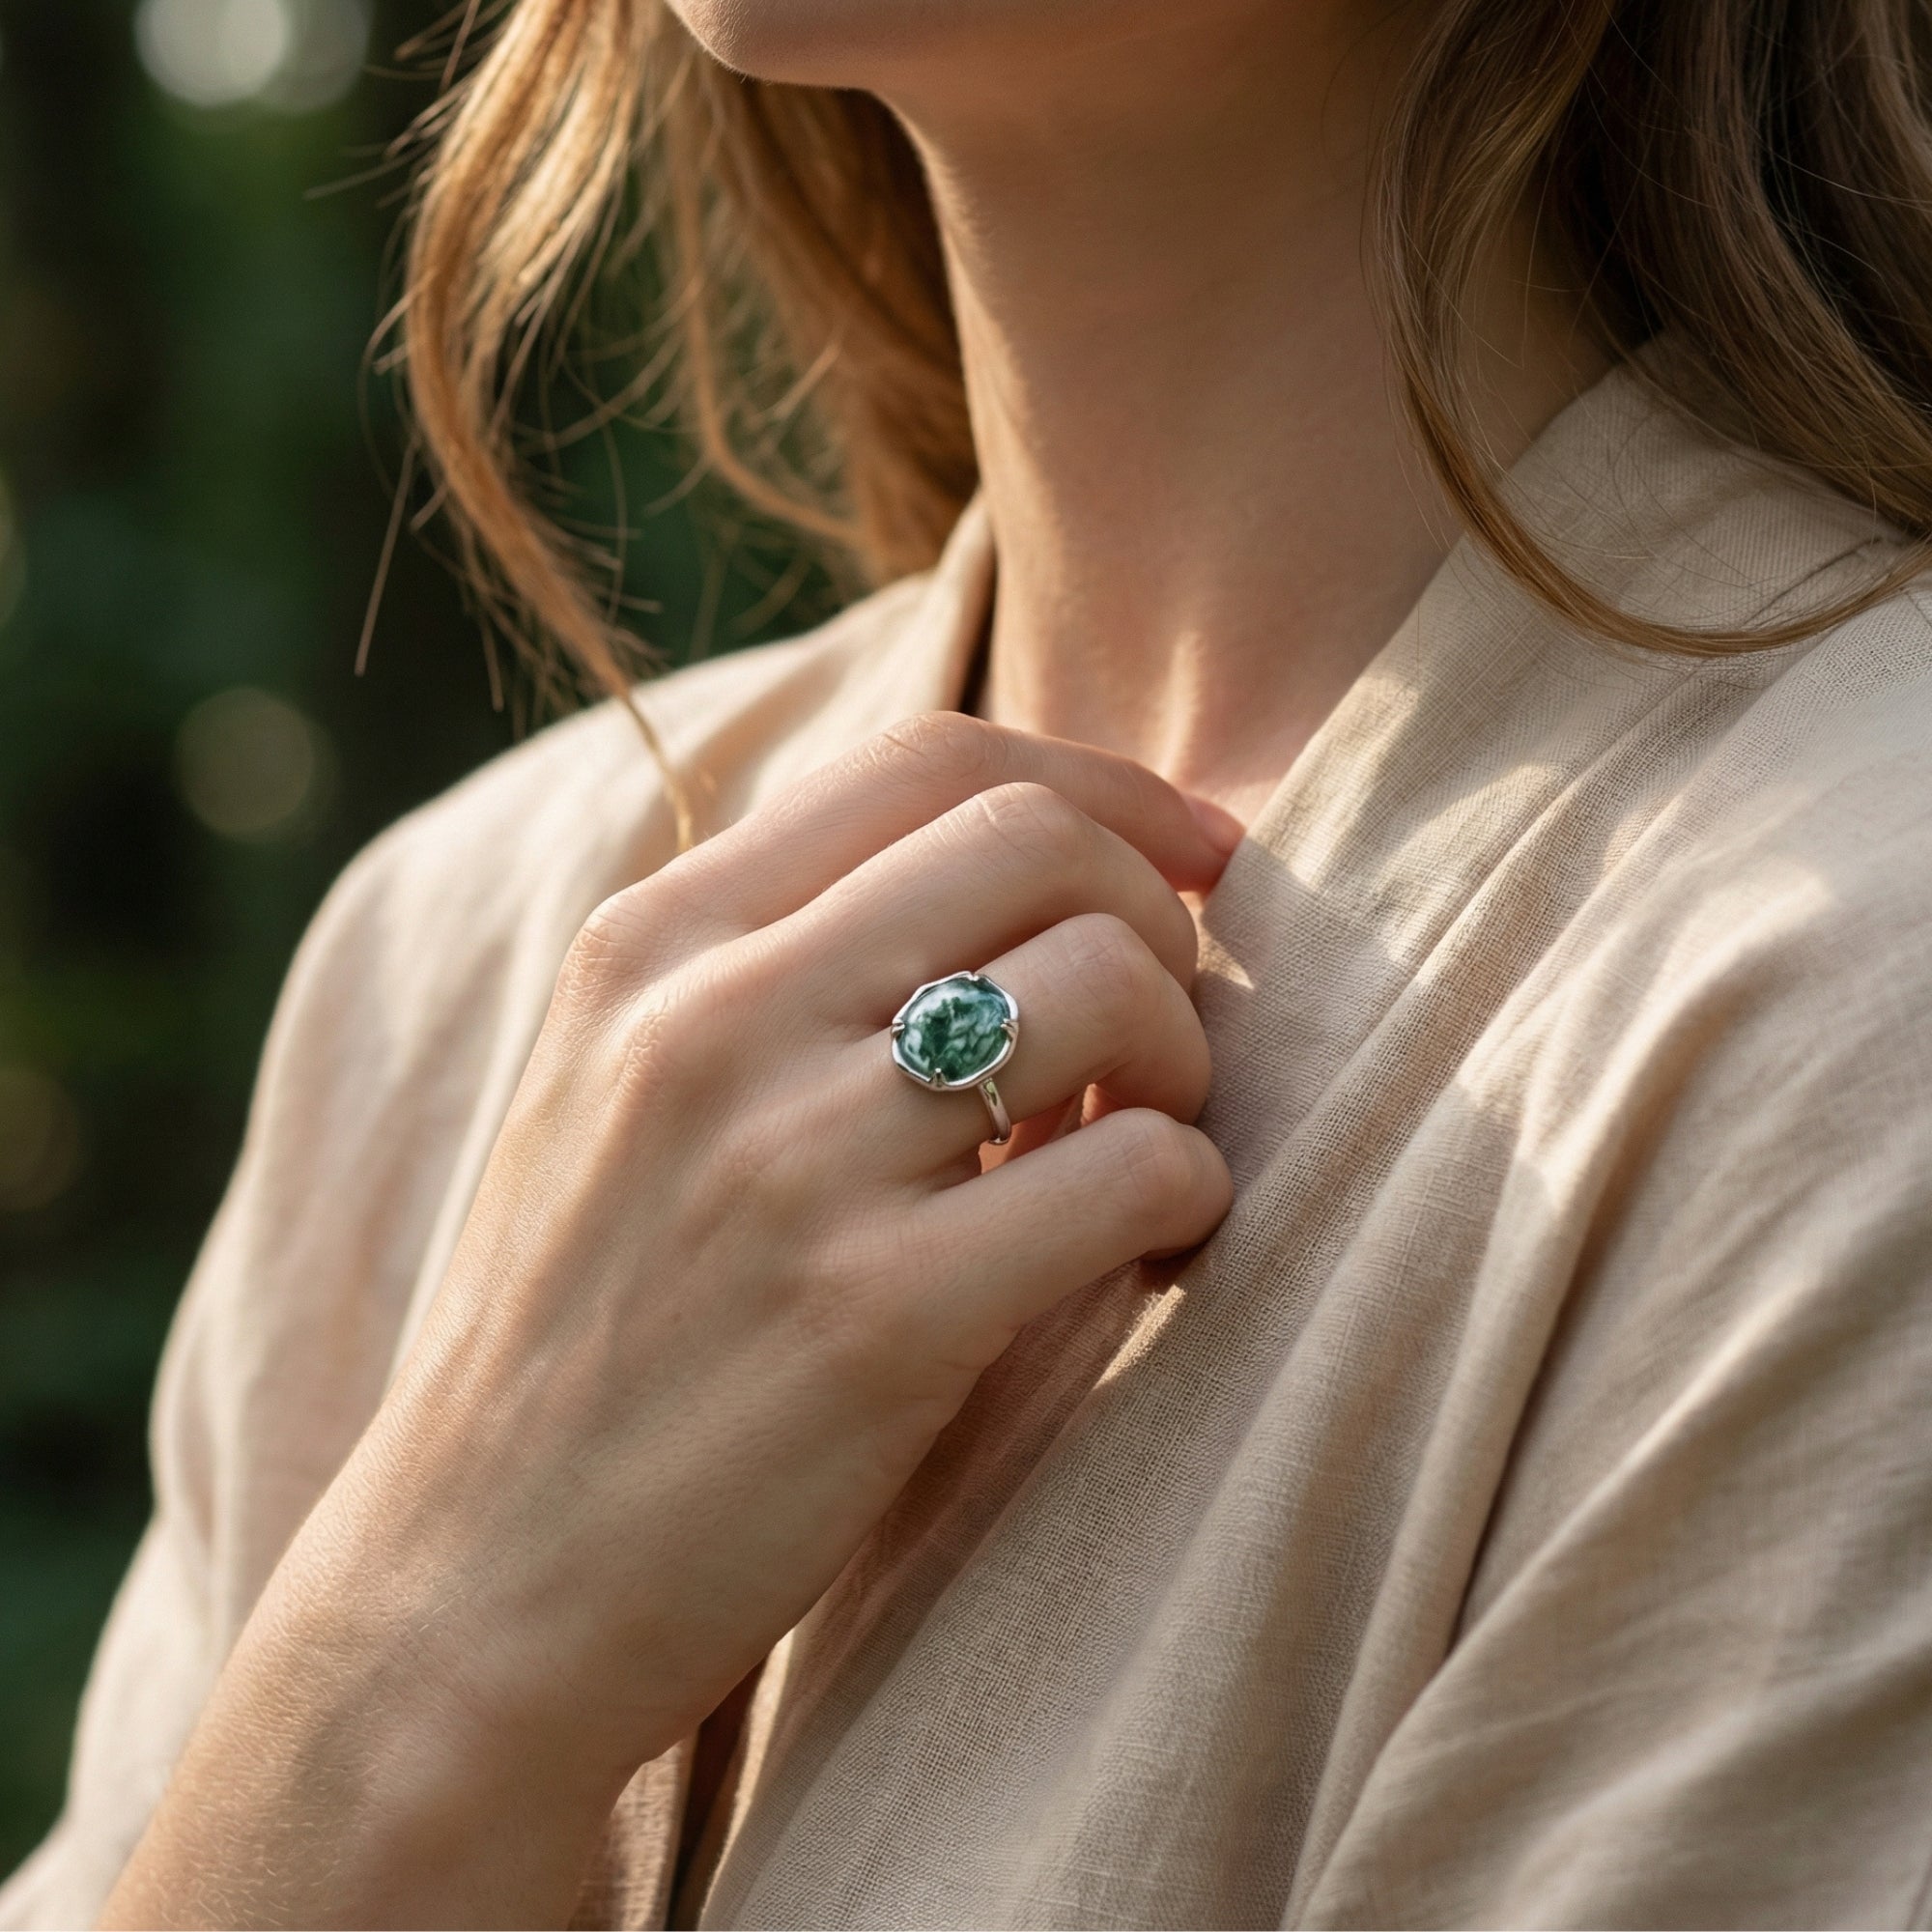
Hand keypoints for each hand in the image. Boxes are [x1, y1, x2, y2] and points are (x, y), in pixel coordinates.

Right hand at [104, 712, 1241, 1928]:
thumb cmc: (580, 1331)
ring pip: (1102, 987)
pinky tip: (1152, 1241)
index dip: (1104, 786)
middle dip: (1156, 915)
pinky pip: (1129, 1174)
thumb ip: (773, 968)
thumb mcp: (614, 1089)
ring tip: (1150, 1140)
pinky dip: (1188, 1192)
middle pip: (1036, 841)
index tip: (1191, 855)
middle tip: (1167, 1027)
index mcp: (651, 942)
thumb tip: (1016, 901)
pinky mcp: (874, 1319)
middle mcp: (711, 1016)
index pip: (932, 762)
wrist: (470, 1587)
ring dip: (1184, 1057)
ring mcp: (790, 1163)